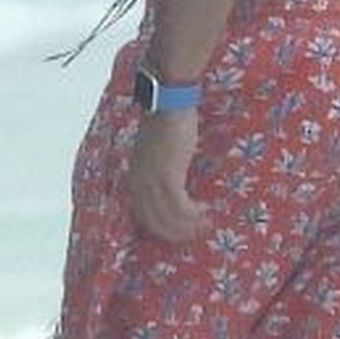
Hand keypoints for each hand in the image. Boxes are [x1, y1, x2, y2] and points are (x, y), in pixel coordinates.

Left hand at [127, 109, 204, 242]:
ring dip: (188, 226)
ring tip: (205, 224)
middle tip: (195, 234)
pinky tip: (205, 210)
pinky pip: (180, 207)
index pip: (141, 215)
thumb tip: (173, 184)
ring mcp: (151, 181)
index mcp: (134, 177)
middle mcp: (138, 183)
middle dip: (175, 233)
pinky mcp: (167, 177)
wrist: (168, 104)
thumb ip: (160, 169)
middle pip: (153, 222)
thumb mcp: (157, 152)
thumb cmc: (165, 123)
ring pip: (167, 218)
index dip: (160, 228)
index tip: (179, 231)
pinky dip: (193, 214)